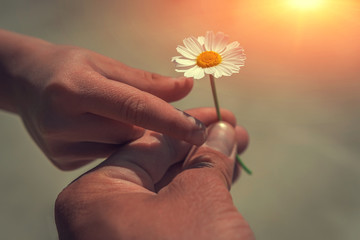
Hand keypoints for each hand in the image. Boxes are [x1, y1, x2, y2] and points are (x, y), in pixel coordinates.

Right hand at [0, 30, 205, 169]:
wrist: (28, 84)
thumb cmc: (71, 68)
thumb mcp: (106, 65)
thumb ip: (147, 82)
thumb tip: (187, 88)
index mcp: (75, 88)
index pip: (134, 107)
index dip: (171, 120)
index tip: (201, 131)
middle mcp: (63, 120)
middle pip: (130, 133)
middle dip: (156, 129)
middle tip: (175, 121)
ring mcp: (60, 145)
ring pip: (121, 149)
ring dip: (136, 138)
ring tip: (129, 121)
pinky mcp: (62, 160)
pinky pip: (106, 157)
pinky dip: (116, 145)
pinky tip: (105, 130)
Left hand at [55, 108, 253, 239]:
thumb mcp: (199, 198)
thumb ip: (208, 159)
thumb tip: (222, 131)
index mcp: (95, 198)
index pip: (146, 146)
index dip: (187, 127)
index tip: (218, 116)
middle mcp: (101, 217)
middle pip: (160, 167)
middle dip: (201, 147)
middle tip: (235, 131)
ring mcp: (123, 237)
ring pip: (171, 190)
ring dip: (206, 169)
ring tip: (239, 148)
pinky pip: (175, 214)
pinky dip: (201, 196)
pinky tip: (226, 177)